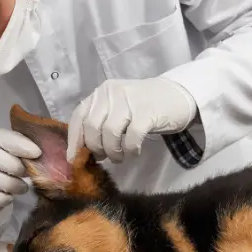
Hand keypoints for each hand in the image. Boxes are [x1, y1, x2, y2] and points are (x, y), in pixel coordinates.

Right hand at [0, 128, 42, 216]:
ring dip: (12, 184)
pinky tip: (9, 197)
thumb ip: (19, 149)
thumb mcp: (5, 153)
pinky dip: (2, 198)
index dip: (18, 144)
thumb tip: (39, 154)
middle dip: (15, 166)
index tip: (37, 152)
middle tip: (27, 173)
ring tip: (22, 187)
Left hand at [66, 77, 196, 162]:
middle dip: (95, 148)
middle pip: (92, 127)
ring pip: (110, 133)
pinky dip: (131, 150)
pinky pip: (131, 138)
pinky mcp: (146, 112)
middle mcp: (111, 93)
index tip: (74, 158)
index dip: (74, 140)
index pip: (78, 117)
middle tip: (105, 157)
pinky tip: (135, 152)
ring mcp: (129, 101)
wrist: (178, 95)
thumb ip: (100, 123)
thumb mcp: (118, 109)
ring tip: (120, 157)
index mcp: (101, 92)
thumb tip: (83, 150)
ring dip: (113, 151)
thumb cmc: (144, 106)